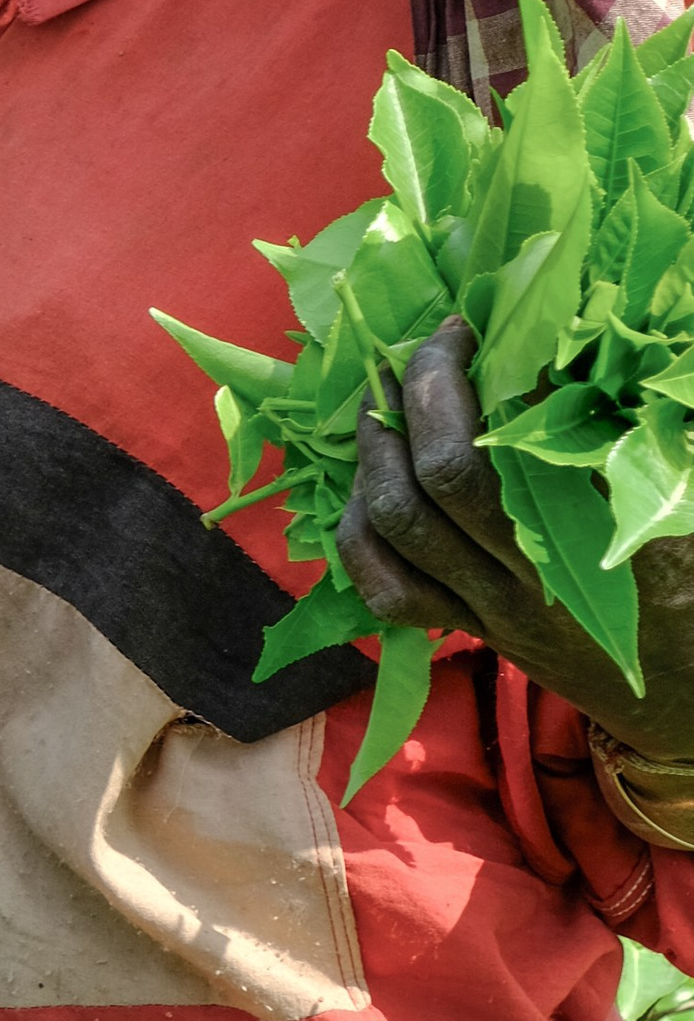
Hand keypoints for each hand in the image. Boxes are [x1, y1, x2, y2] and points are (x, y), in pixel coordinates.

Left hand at [335, 317, 693, 757]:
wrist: (686, 693)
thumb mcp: (685, 501)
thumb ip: (639, 435)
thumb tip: (573, 347)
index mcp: (604, 530)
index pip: (526, 439)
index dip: (486, 372)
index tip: (477, 327)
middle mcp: (540, 572)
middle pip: (448, 473)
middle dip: (424, 393)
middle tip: (429, 346)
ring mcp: (496, 607)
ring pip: (403, 525)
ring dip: (378, 450)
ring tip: (384, 398)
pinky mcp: (470, 631)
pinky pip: (387, 591)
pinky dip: (359, 533)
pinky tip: (366, 486)